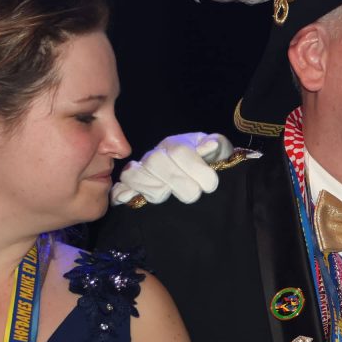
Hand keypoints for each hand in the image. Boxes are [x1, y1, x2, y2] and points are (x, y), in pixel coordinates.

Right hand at [110, 132, 233, 205]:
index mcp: (177, 143)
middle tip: (194, 193)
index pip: (179, 151)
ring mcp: (142, 170)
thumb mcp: (220, 152)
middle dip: (179, 183)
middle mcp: (156, 154)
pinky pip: (121, 187)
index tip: (210, 185)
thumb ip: (217, 146)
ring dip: (157, 190)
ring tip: (171, 194)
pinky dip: (125, 193)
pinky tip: (131, 198)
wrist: (202, 175)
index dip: (196, 169)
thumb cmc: (210, 163)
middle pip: (156, 161)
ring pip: (135, 174)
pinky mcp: (132, 187)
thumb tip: (211, 145)